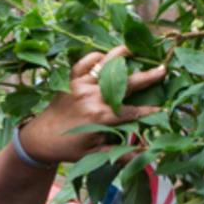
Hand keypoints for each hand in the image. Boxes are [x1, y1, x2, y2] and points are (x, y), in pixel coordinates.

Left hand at [18, 46, 166, 165]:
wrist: (39, 139)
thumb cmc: (68, 149)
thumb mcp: (94, 155)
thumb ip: (119, 154)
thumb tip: (145, 155)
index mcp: (100, 117)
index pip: (132, 112)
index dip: (149, 111)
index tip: (164, 108)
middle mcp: (92, 97)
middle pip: (125, 83)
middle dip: (147, 76)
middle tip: (163, 69)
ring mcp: (80, 85)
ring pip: (105, 66)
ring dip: (120, 56)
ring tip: (135, 48)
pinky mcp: (69, 79)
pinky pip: (84, 62)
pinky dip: (95, 57)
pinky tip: (106, 57)